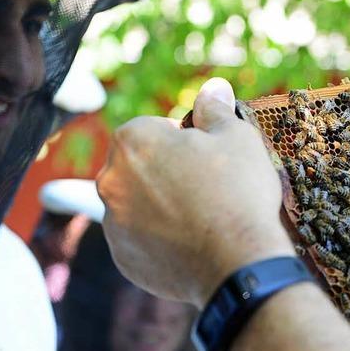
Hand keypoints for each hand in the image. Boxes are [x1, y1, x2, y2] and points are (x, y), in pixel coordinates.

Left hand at [97, 78, 295, 308]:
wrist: (239, 264)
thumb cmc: (238, 192)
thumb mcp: (237, 137)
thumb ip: (215, 109)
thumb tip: (213, 86)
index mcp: (133, 142)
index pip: (153, 129)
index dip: (184, 140)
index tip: (208, 158)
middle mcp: (111, 180)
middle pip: (140, 166)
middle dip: (167, 171)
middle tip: (207, 186)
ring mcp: (115, 224)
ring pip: (138, 203)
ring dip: (161, 204)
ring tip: (202, 217)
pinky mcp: (124, 259)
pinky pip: (141, 239)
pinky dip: (160, 238)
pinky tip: (192, 242)